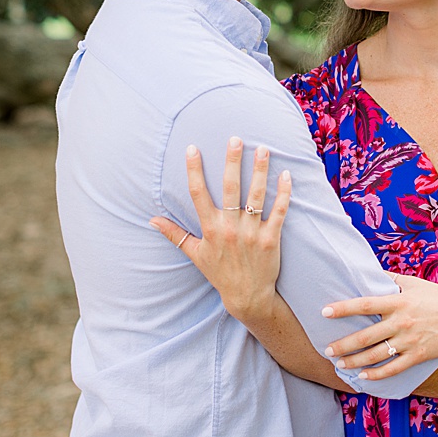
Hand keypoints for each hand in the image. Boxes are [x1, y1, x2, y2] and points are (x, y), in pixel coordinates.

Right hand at [148, 137, 291, 319]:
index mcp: (210, 228)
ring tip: (263, 149)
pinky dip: (283, 194)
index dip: (194, 170)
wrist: (248, 297)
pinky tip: (286, 176)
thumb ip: (174, 234)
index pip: (198, 194)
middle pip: (230, 188)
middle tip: (236, 139)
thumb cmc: (220, 274)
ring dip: (260, 171)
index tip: (192, 148)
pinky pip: (279, 212)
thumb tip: (151, 220)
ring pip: (257, 196)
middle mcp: (230, 228)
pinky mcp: (271, 239)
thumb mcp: (195, 254)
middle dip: (232, 162)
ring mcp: (252, 233)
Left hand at [322, 273, 437, 380]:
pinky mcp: (420, 355)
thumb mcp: (414, 284)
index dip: (343, 308)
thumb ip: (391, 280)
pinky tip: (364, 376)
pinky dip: (378, 374)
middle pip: (366, 336)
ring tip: (339, 364)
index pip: (365, 305)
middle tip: (326, 349)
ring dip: (355, 361)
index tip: (325, 312)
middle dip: (343, 344)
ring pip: (377, 355)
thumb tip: (368, 271)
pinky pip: (394, 368)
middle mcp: (402, 322)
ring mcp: (411, 341)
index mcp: (399, 302)